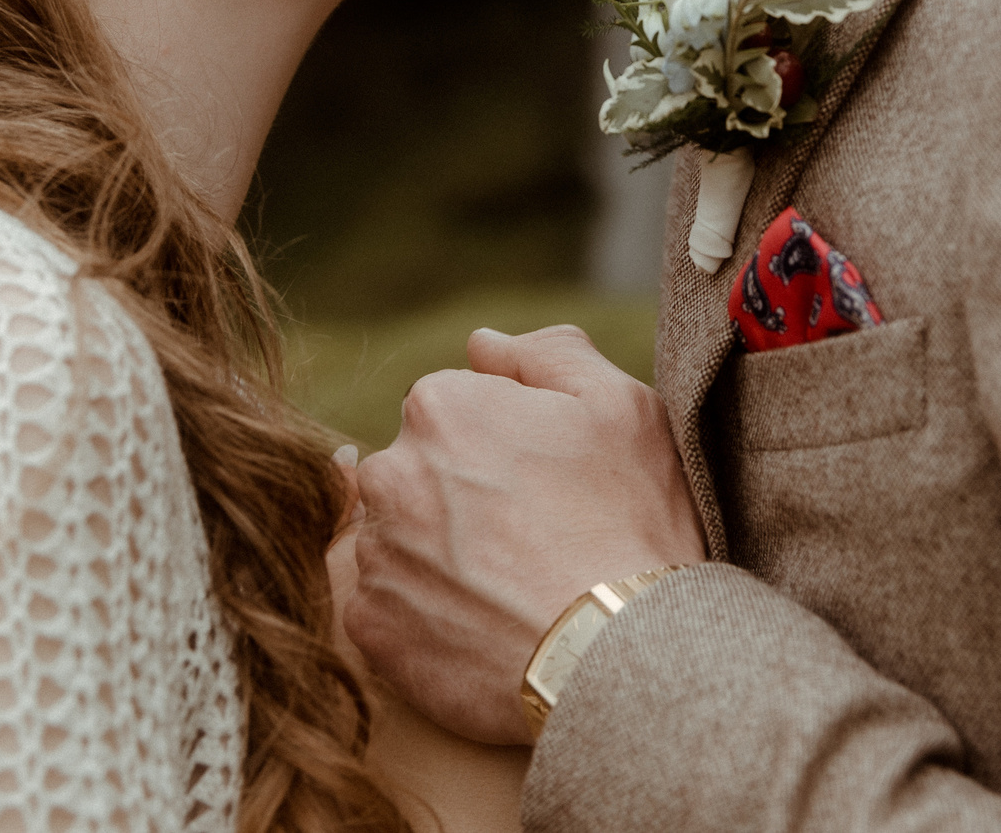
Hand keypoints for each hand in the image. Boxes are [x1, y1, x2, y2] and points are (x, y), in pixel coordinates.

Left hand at [347, 325, 704, 745]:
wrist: (620, 655)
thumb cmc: (629, 523)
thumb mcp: (620, 406)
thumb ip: (547, 354)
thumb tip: (482, 345)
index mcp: (440, 408)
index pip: (454, 412)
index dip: (506, 447)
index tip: (548, 485)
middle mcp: (389, 473)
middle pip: (419, 474)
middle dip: (464, 498)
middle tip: (534, 539)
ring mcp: (374, 555)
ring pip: (402, 541)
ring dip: (443, 557)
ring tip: (514, 590)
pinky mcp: (371, 628)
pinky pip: (390, 611)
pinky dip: (428, 618)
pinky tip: (485, 627)